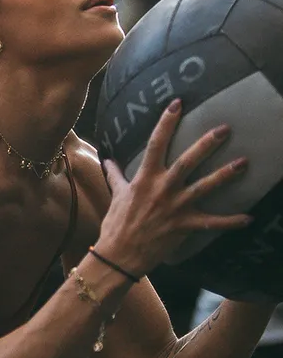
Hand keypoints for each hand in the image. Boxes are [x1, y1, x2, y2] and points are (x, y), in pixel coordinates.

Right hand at [99, 98, 251, 277]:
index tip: (178, 103)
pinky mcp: (183, 226)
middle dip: (207, 144)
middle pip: (187, 161)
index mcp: (144, 178)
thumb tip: (107, 159)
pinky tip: (249, 217)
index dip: (167, 122)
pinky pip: (211, 223)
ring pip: (204, 186)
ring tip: (244, 162)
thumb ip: (115, 175)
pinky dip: (230, 221)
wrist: (120, 253)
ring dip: (225, 175)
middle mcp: (161, 189)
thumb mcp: (117, 195)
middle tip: (225, 128)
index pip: (156, 143)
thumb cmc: (116, 223)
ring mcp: (175, 207)